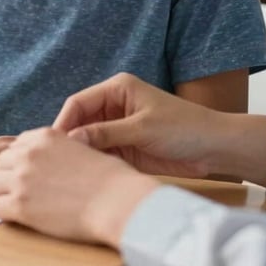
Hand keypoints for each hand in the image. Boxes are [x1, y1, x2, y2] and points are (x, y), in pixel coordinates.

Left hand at [0, 128, 158, 246]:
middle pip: (0, 162)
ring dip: (4, 193)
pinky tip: (24, 217)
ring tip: (23, 204)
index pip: (16, 145)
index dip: (21, 161)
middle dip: (9, 175)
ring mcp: (22, 178)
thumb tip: (49, 159)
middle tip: (24, 190)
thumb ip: (58, 149)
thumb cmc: (109, 178)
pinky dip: (7, 213)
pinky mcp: (20, 205)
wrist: (116, 201)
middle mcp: (29, 153)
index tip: (30, 173)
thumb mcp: (81, 146)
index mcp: (44, 136)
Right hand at [53, 72, 222, 178]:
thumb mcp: (141, 128)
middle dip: (68, 139)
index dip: (63, 122)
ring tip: (64, 172)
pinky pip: (101, 153)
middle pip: (80, 121)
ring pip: (88, 139)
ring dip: (79, 153)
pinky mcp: (125, 147)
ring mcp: (118, 127)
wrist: (214, 148)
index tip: (51, 144)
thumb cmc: (183, 128)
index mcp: (117, 89)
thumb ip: (105, 133)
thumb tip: (71, 140)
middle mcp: (114, 105)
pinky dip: (93, 163)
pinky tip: (83, 176)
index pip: (79, 102)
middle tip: (53, 161)